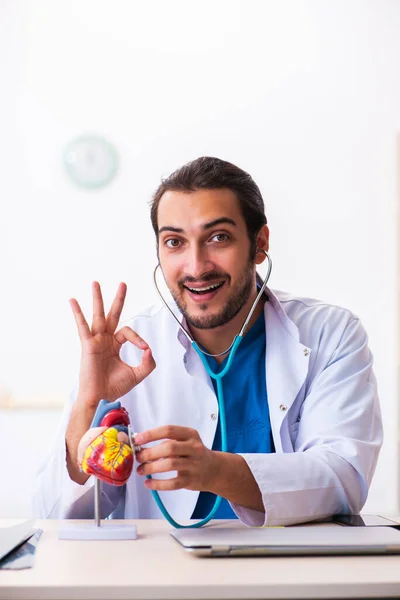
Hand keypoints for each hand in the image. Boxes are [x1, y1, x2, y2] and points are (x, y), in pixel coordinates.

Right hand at [70, 282, 155, 407]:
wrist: (101, 398)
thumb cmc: (115, 387)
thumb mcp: (138, 374)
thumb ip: (148, 362)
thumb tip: (149, 349)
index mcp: (115, 345)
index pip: (128, 332)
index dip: (138, 338)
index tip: (144, 349)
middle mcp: (105, 340)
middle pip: (112, 314)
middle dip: (118, 299)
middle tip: (123, 284)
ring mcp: (95, 341)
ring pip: (97, 316)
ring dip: (97, 298)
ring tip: (96, 283)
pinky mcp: (88, 345)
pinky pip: (82, 326)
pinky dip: (77, 313)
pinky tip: (72, 301)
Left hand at [134, 426, 217, 490]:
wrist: (214, 470)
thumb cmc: (193, 454)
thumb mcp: (185, 441)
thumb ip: (167, 441)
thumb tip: (141, 445)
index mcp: (190, 434)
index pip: (169, 430)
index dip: (151, 434)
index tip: (138, 439)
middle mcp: (194, 448)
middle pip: (169, 448)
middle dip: (150, 453)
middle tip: (138, 457)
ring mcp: (194, 464)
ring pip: (170, 465)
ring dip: (151, 468)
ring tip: (141, 470)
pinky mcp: (192, 480)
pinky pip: (172, 483)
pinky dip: (158, 484)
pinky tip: (148, 483)